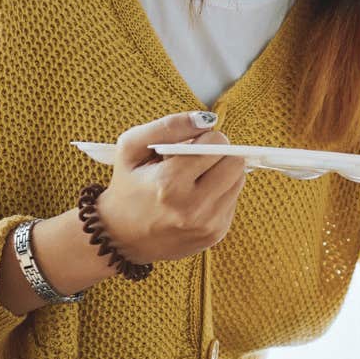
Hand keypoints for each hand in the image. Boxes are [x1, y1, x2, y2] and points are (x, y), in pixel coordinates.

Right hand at [93, 110, 247, 265]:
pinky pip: (233, 199)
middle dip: (219, 153)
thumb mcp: (131, 148)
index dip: (204, 137)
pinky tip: (196, 197)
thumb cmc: (127, 186)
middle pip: (235, 162)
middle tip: (198, 159)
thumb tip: (207, 120)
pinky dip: (219, 192)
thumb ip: (168, 126)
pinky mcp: (216, 234)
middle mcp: (192, 208)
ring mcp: (207, 224)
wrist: (121, 238)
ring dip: (222, 172)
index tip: (190, 145)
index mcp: (169, 183)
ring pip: (239, 179)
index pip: (216, 143)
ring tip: (196, 178)